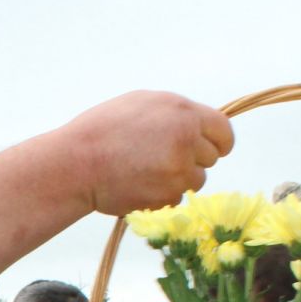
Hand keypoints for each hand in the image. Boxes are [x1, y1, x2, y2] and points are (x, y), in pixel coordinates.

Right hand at [68, 91, 234, 218]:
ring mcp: (178, 170)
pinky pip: (176, 198)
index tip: (212, 148)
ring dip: (178, 178)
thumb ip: (177, 113)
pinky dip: (162, 194)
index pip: (223, 131)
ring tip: (146, 170)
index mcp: (183, 112)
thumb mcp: (143, 103)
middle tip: (162, 157)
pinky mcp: (167, 195)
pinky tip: (138, 183)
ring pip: (196, 180)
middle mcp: (187, 140)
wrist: (77, 163)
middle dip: (192, 159)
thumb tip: (198, 125)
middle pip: (210, 157)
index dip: (218, 141)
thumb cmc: (103, 129)